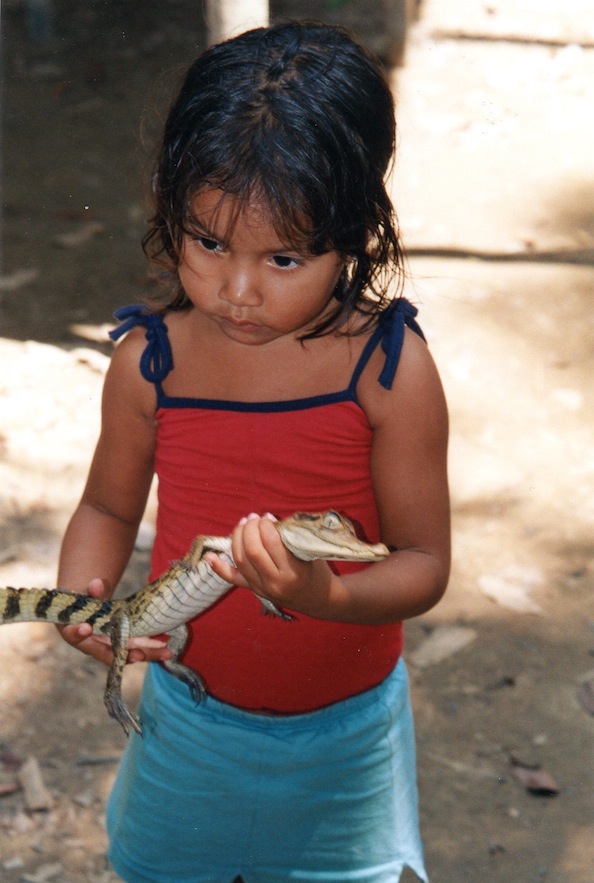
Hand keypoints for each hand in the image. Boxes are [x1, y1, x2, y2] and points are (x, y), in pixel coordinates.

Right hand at [58, 578, 171, 665]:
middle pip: (108, 653)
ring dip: (147, 654)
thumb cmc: (84, 605)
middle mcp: (94, 645)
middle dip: (124, 655)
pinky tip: (168, 650)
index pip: (74, 635)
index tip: (85, 628)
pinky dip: (153, 649)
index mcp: (77, 633)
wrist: (91, 614)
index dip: (78, 632)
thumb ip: (92, 591)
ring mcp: (111, 647)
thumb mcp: (86, 596)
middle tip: (137, 655)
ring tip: (164, 653)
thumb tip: (97, 583)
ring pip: (128, 654)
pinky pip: (139, 649)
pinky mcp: (125, 646)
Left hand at [206, 513, 333, 617]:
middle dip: (249, 529)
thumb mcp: (310, 553)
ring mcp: (262, 588)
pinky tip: (209, 556)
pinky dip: (219, 567)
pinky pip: (233, 578)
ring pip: (240, 560)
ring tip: (243, 523)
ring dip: (237, 538)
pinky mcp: (254, 591)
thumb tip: (266, 518)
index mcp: (293, 572)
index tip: (268, 516)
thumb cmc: (317, 570)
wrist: (318, 599)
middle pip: (252, 551)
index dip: (266, 524)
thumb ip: (290, 537)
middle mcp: (275, 583)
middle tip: (254, 517)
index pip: (271, 542)